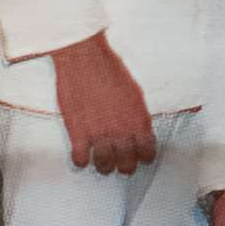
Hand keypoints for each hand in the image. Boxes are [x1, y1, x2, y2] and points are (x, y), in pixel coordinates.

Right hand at [49, 31, 157, 173]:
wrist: (84, 58)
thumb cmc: (109, 69)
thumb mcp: (134, 92)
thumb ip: (137, 115)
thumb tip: (139, 130)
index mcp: (139, 120)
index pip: (147, 152)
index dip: (144, 157)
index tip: (140, 158)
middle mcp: (121, 131)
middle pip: (127, 164)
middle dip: (125, 166)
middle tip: (120, 164)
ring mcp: (99, 134)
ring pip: (104, 166)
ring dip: (104, 166)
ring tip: (102, 162)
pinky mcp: (77, 133)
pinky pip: (80, 160)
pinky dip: (81, 160)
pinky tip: (82, 154)